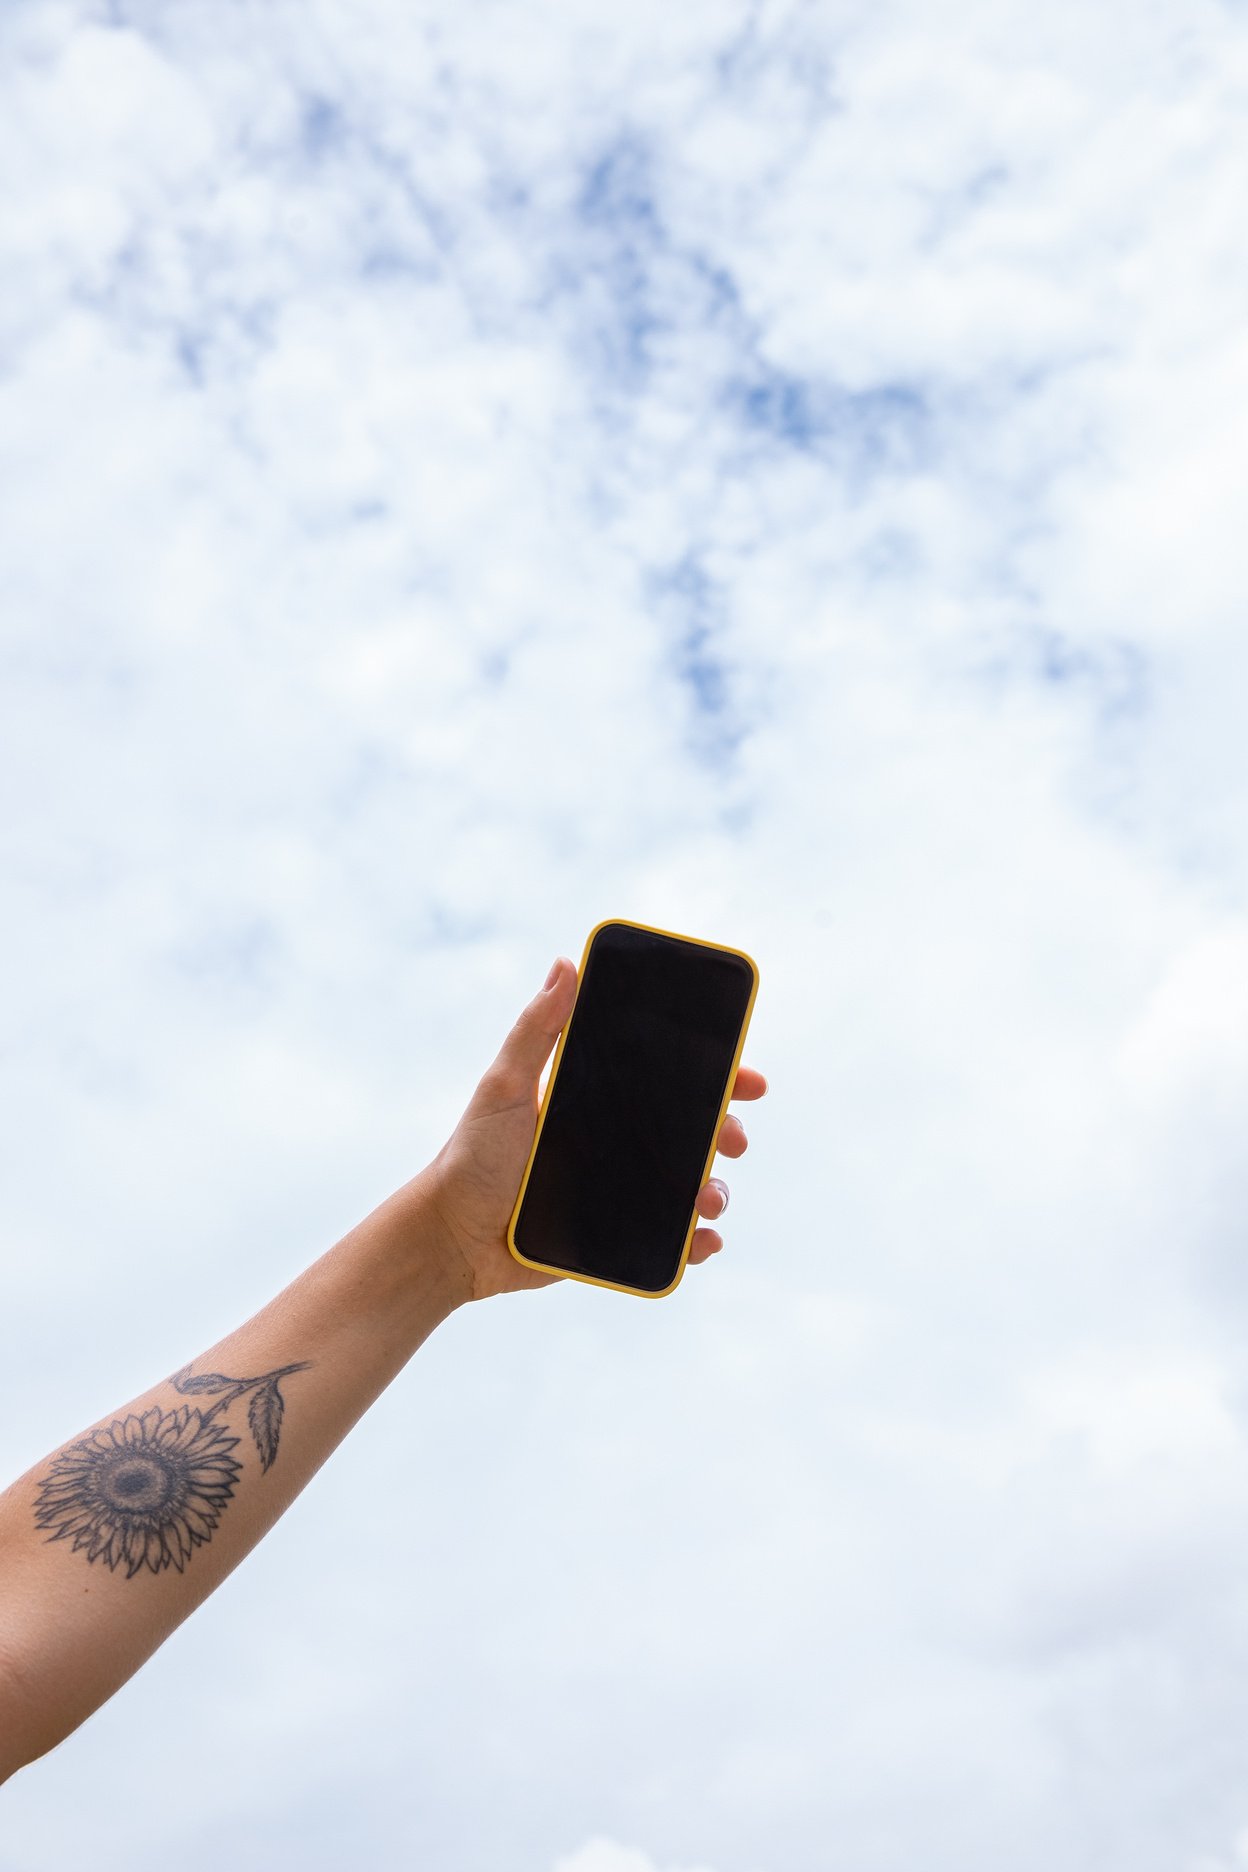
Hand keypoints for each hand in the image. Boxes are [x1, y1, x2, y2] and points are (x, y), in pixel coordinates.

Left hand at [423, 955, 767, 1301]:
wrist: (451, 1237)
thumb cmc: (470, 1156)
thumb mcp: (503, 1086)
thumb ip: (536, 1030)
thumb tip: (566, 964)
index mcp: (597, 1101)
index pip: (666, 1080)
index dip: (713, 1074)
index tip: (746, 1076)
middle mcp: (615, 1143)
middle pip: (691, 1132)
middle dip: (726, 1132)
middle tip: (734, 1139)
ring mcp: (619, 1190)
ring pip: (688, 1185)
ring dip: (715, 1189)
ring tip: (708, 1197)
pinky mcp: (615, 1238)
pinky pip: (669, 1240)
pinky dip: (695, 1242)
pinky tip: (702, 1240)